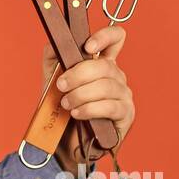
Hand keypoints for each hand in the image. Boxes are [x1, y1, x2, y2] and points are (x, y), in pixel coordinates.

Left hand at [41, 26, 134, 170]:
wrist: (64, 141)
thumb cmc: (61, 108)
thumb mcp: (52, 78)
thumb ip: (54, 57)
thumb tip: (55, 42)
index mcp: (102, 63)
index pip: (116, 38)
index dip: (105, 36)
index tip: (87, 46)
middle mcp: (116, 76)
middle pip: (104, 65)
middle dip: (78, 74)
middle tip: (61, 85)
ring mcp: (124, 95)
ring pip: (106, 86)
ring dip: (80, 94)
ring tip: (66, 104)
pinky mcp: (126, 115)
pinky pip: (110, 106)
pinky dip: (89, 109)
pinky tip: (77, 113)